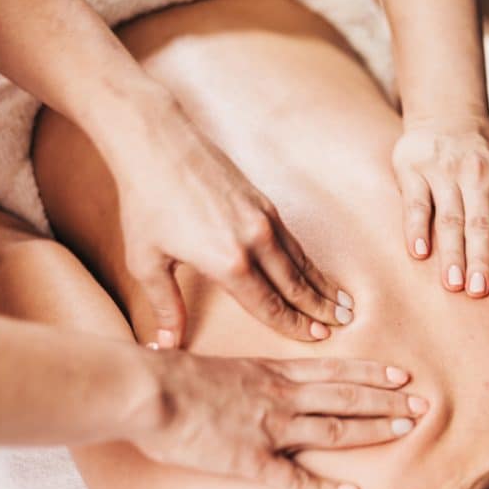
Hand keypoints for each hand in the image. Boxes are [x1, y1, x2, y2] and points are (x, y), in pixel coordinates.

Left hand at [99, 92, 353, 348]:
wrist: (156, 142)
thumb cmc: (145, 202)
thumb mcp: (146, 262)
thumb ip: (165, 307)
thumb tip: (167, 346)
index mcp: (227, 262)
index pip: (269, 305)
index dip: (294, 325)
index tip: (317, 338)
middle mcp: (254, 242)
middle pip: (295, 285)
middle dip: (320, 308)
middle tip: (344, 324)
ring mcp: (262, 219)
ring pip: (300, 261)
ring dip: (322, 284)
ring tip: (344, 302)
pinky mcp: (263, 201)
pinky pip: (292, 240)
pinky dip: (308, 260)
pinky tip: (314, 269)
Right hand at [133, 353, 427, 488]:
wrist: (148, 390)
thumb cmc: (174, 376)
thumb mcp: (221, 367)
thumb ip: (246, 375)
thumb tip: (252, 380)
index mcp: (272, 373)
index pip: (335, 370)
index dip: (372, 372)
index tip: (401, 373)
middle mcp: (280, 396)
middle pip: (347, 396)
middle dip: (389, 400)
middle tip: (425, 404)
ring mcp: (269, 427)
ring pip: (334, 428)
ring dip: (374, 429)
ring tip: (408, 430)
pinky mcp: (250, 459)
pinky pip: (294, 479)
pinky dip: (324, 488)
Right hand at [392, 114, 488, 296]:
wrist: (447, 113)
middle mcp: (478, 173)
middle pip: (481, 223)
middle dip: (480, 259)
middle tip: (479, 291)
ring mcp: (444, 172)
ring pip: (449, 219)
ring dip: (451, 253)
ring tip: (453, 284)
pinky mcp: (414, 171)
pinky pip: (415, 204)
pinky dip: (416, 229)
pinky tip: (420, 253)